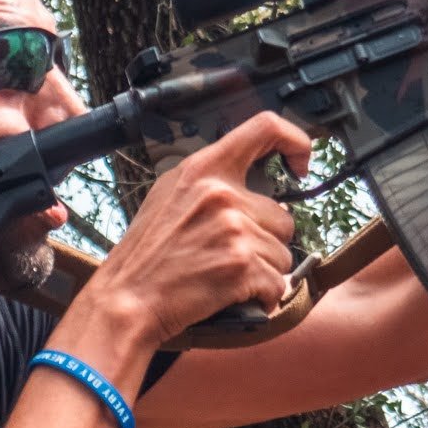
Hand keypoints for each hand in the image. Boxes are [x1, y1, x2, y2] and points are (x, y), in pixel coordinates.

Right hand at [85, 110, 312, 349]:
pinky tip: (232, 295)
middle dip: (266, 241)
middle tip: (228, 256)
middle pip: (283, 216)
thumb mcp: (170, 196)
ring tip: (223, 276)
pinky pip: (278, 284)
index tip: (301, 162)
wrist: (125, 300)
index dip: (296, 141)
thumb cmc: (146, 256)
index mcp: (203, 168)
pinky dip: (262, 297)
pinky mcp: (241, 265)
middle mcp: (221, 193)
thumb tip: (255, 190)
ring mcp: (233, 229)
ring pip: (283, 254)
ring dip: (262, 271)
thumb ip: (211, 183)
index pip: (265, 127)